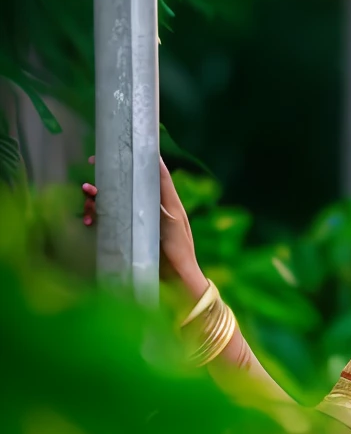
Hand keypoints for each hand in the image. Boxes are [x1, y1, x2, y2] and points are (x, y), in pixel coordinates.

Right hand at [80, 155, 207, 301]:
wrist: (175, 281)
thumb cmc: (179, 248)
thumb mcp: (172, 217)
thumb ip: (164, 191)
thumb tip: (157, 162)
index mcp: (162, 200)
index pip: (145, 173)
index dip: (129, 160)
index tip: (109, 152)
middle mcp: (147, 207)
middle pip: (121, 187)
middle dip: (103, 183)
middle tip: (88, 182)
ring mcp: (136, 222)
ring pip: (110, 203)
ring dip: (96, 200)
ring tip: (88, 200)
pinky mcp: (127, 236)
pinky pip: (107, 222)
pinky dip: (97, 218)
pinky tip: (90, 221)